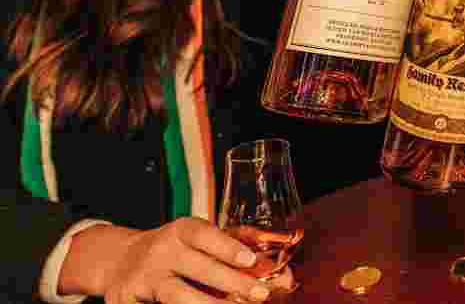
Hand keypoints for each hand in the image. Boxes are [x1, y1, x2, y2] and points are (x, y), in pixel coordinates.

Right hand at [61, 218, 269, 302]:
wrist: (119, 261)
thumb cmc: (174, 252)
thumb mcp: (195, 243)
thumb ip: (232, 255)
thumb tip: (280, 275)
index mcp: (180, 231)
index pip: (204, 235)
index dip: (227, 247)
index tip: (251, 260)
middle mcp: (161, 250)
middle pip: (198, 269)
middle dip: (231, 283)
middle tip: (260, 295)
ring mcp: (143, 277)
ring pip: (177, 295)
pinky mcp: (127, 299)